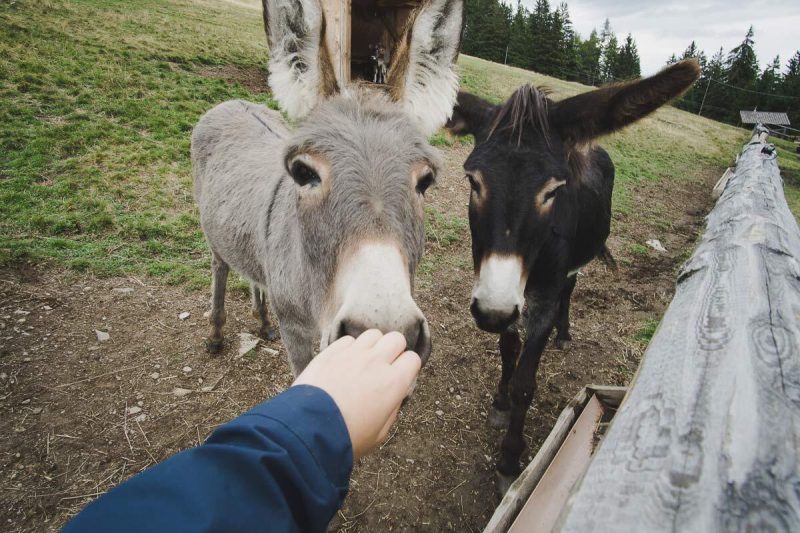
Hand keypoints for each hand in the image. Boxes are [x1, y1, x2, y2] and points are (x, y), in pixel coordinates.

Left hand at [293, 330, 420, 459]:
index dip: (408, 368)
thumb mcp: (380, 434)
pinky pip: (348, 339)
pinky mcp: (331, 352)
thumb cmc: (347, 438)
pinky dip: (350, 348)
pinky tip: (344, 363)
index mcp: (393, 383)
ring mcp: (352, 354)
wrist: (308, 430)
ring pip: (373, 334)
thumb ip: (392, 409)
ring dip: (373, 346)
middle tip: (385, 366)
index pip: (413, 359)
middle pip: (396, 338)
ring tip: (365, 361)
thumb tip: (394, 395)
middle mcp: (376, 362)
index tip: (400, 377)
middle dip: (394, 350)